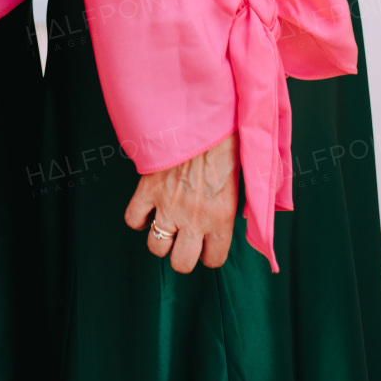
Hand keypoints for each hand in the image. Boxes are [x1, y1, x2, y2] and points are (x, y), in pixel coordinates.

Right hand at [124, 133, 238, 272]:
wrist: (202, 117)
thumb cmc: (227, 143)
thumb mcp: (244, 180)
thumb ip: (240, 207)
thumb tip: (247, 220)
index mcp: (221, 218)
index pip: (213, 260)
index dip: (210, 253)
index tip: (208, 243)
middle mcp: (194, 219)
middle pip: (181, 263)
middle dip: (183, 254)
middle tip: (186, 239)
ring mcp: (168, 205)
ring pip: (156, 247)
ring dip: (161, 239)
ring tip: (167, 225)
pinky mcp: (148, 189)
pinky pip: (133, 219)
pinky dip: (138, 217)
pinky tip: (148, 209)